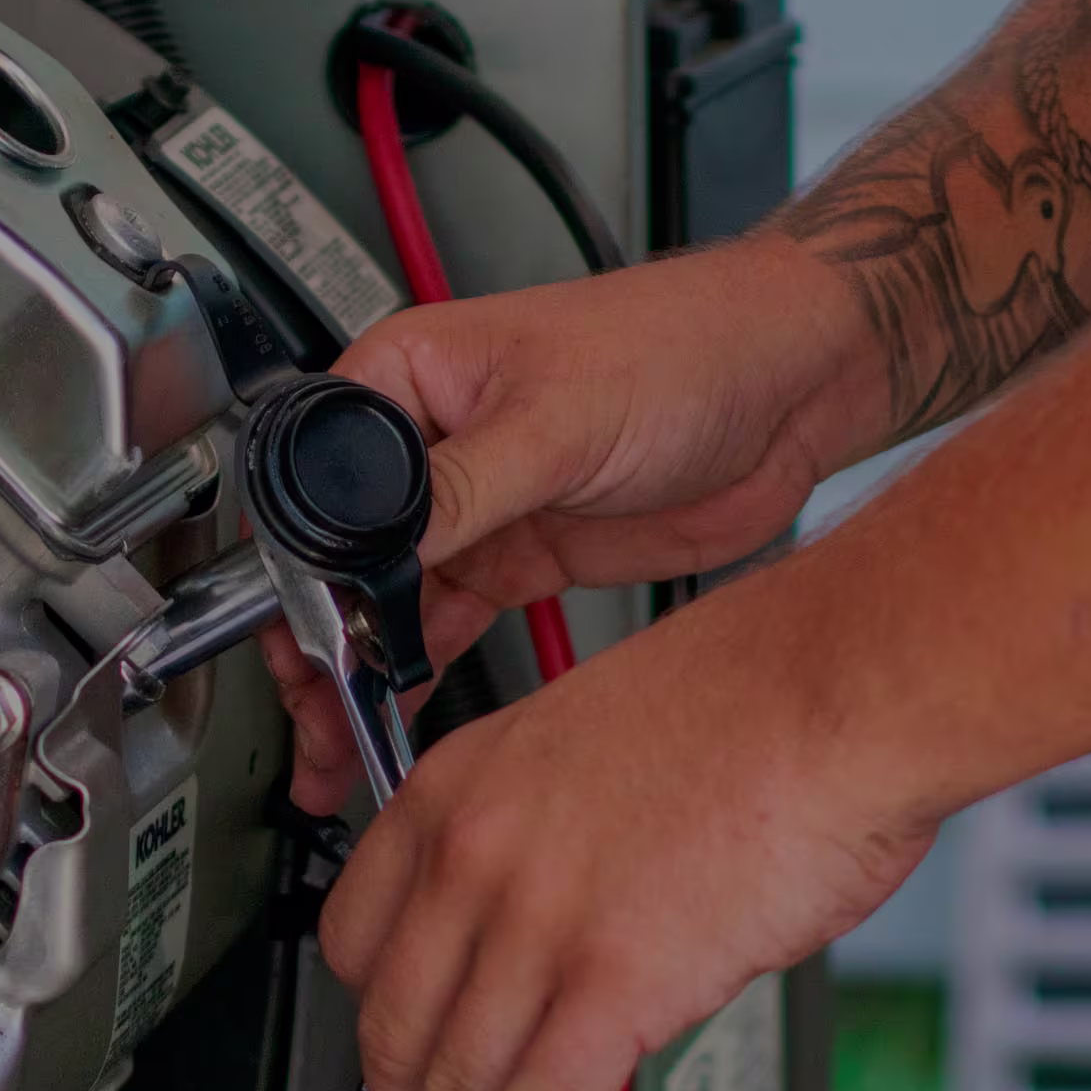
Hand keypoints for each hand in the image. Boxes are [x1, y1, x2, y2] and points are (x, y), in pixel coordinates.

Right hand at [264, 236, 874, 812]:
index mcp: (408, 376)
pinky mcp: (520, 552)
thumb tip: (377, 544)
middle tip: (315, 717)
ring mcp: (475, 505)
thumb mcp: (559, 418)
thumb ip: (460, 487)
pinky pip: (443, 624)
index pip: (314, 482)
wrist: (792, 383)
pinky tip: (393, 717)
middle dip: (316, 643)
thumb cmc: (683, 342)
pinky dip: (415, 673)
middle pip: (338, 556)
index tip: (303, 640)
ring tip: (336, 747)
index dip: (299, 568)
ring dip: (358, 675)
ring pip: (384, 603)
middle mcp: (431, 442)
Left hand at [319, 586, 930, 1090]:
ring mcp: (536, 921)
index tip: (394, 1051)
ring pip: (455, 1084)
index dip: (374, 1019)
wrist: (837, 688)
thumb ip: (548, 841)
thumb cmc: (756, 702)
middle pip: (393, 1024)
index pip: (357, 937)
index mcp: (461, 785)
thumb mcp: (591, 747)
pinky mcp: (612, 983)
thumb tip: (553, 929)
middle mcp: (475, 853)